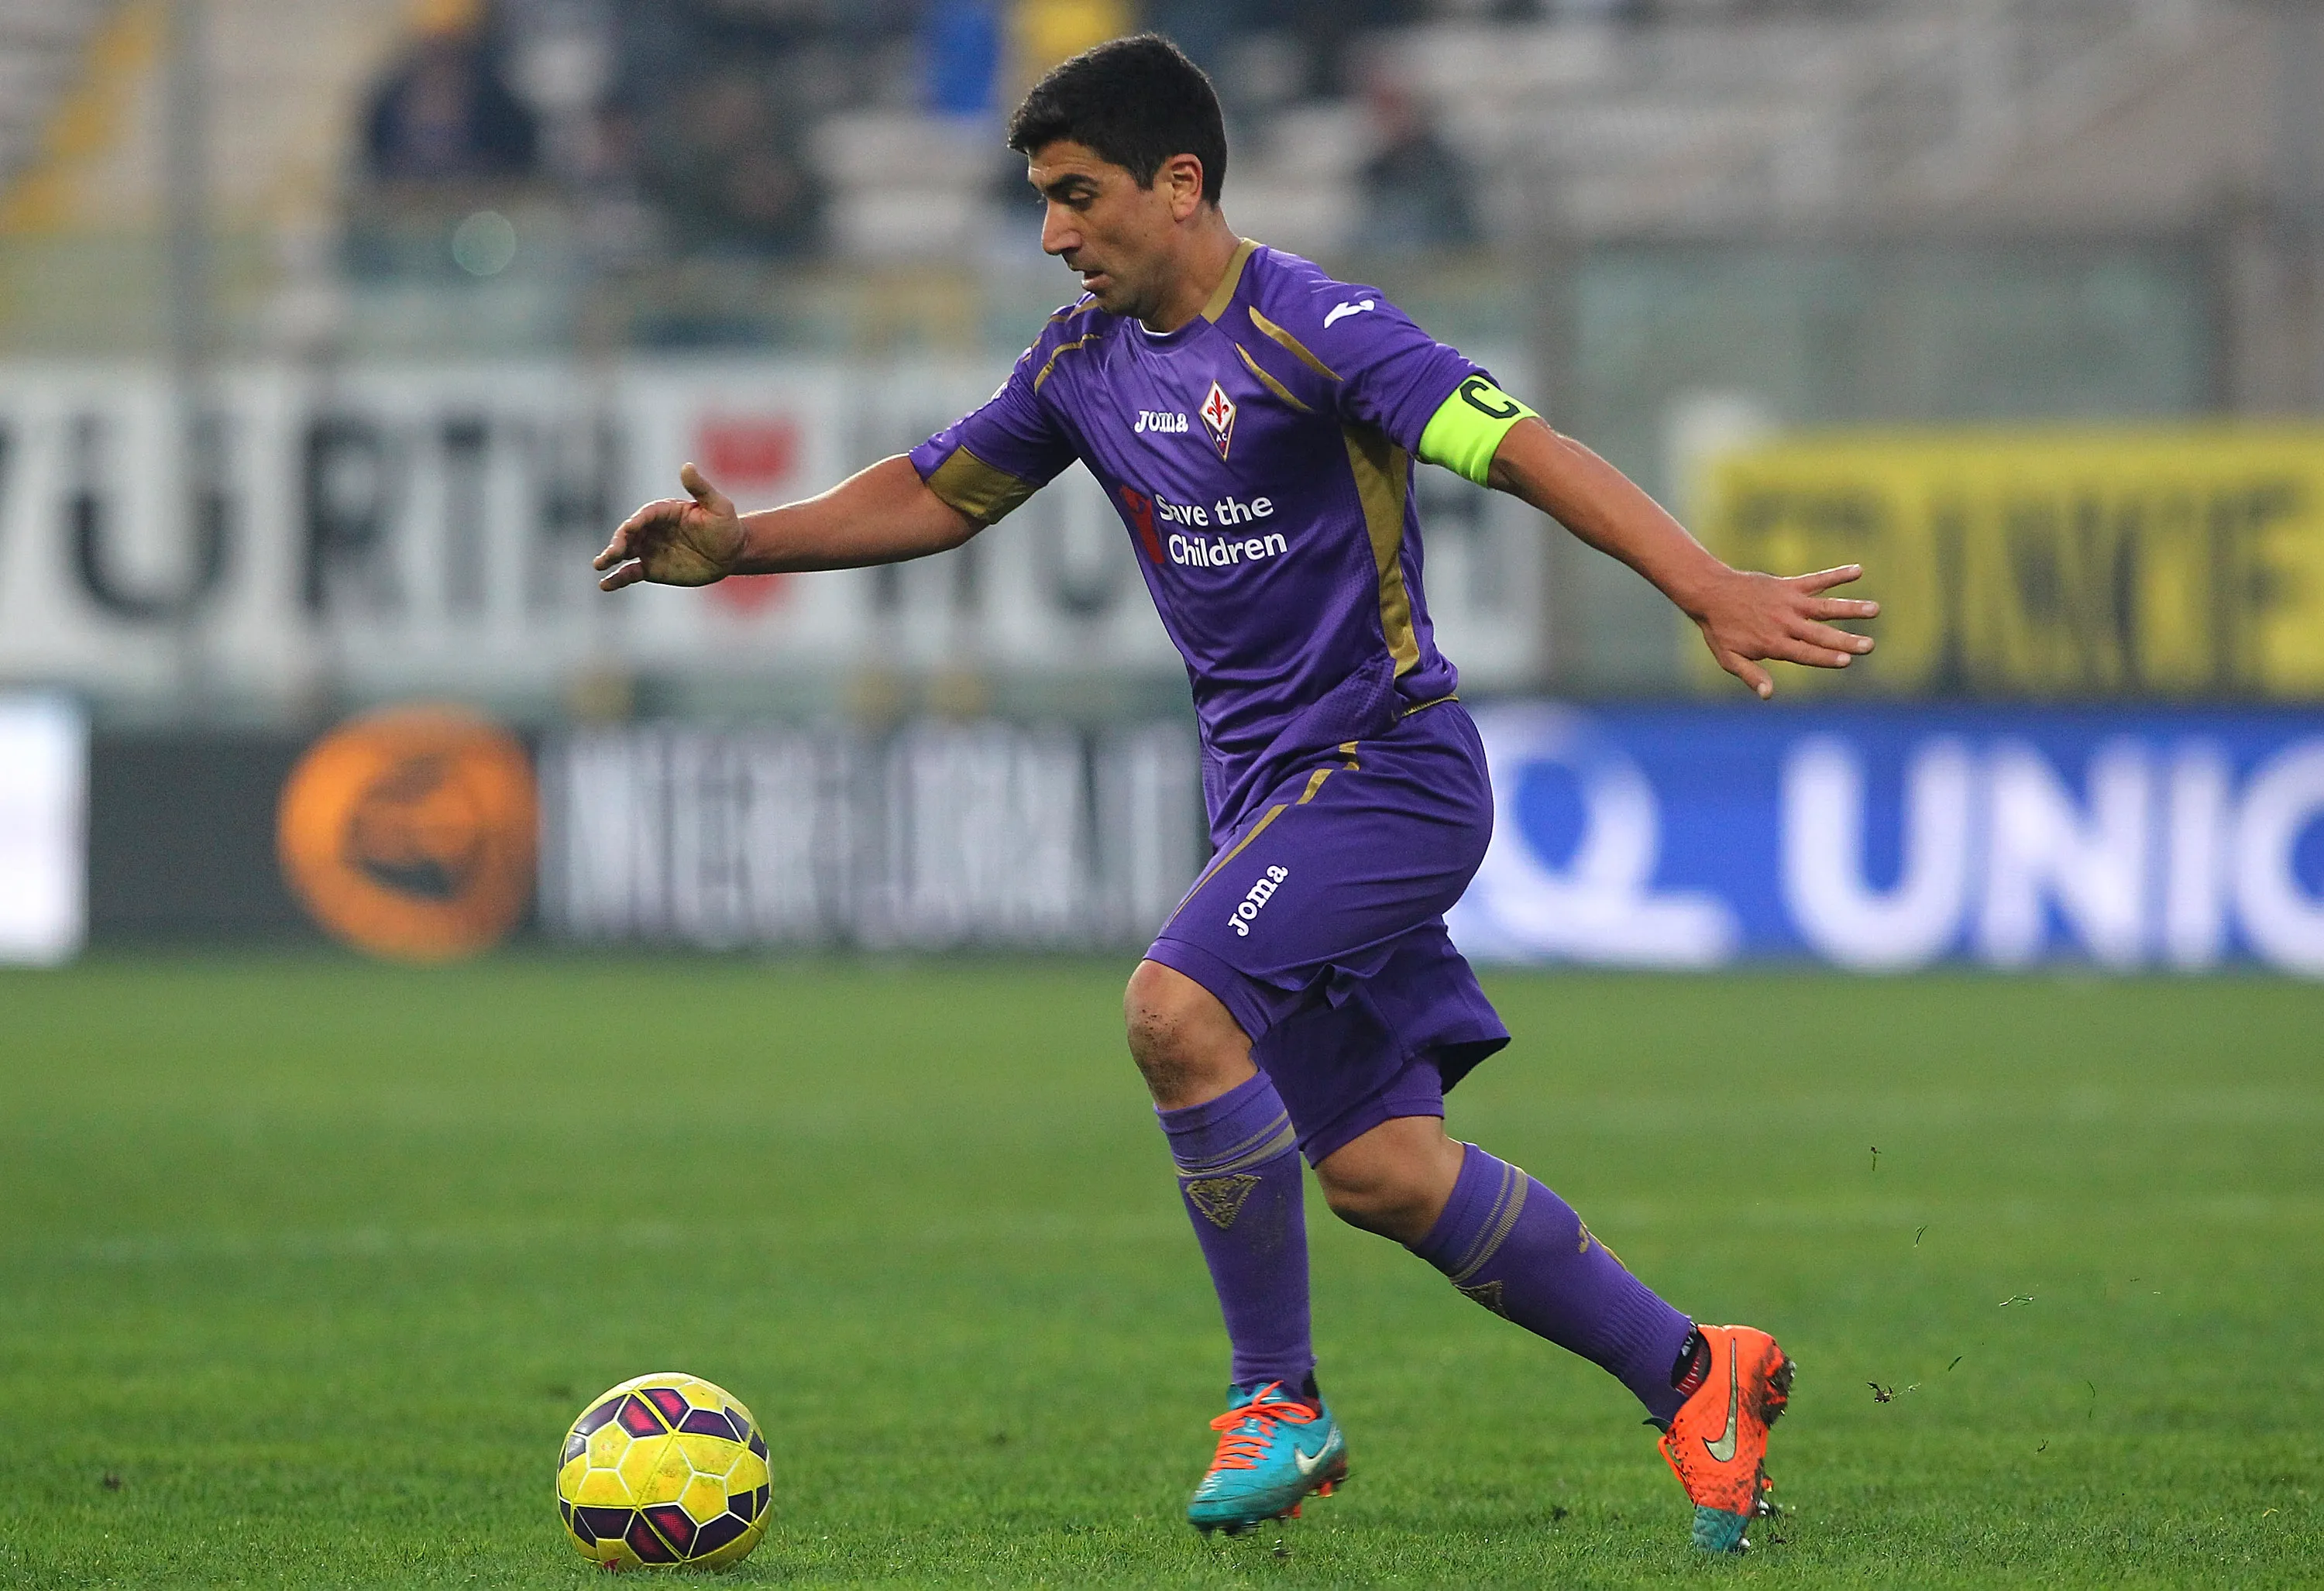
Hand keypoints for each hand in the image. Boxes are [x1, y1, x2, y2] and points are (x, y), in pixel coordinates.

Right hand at [594, 463, 745, 590]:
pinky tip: (605, 585)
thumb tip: (687, 466)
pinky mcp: (651, 568)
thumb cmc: (726, 526)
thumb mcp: (718, 506)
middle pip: (630, 533)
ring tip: (600, 564)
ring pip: (625, 552)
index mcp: (665, 511)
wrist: (730, 553)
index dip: (639, 521)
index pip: (647, 515)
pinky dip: (617, 578)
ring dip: (611, 557)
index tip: (632, 528)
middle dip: (620, 541)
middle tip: (613, 552)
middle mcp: (652, 529)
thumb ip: (700, 488)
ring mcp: (649, 549)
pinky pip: (630, 573)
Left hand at [1690, 563, 1878, 699]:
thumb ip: (1751, 675)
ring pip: (1825, 607)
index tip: (1847, 660)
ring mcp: (1789, 603)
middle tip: (1870, 645)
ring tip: (1875, 609)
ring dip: (1851, 608)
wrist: (1711, 593)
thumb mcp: (1730, 658)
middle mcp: (1785, 623)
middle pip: (1820, 635)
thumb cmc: (1721, 630)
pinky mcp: (1790, 586)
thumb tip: (1768, 695)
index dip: (1826, 658)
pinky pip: (1817, 580)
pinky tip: (1858, 570)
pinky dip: (1837, 575)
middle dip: (1846, 641)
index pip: (1805, 654)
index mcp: (1774, 644)